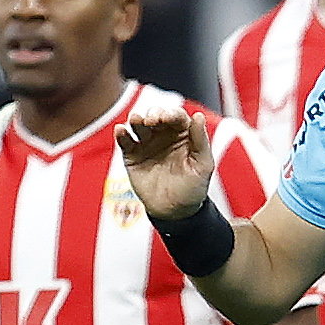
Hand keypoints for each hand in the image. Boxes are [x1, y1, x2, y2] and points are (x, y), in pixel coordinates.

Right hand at [115, 104, 217, 219]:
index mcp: (183, 134)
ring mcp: (147, 143)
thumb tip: (199, 116)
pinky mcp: (132, 155)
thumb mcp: (203, 165)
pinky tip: (121, 130)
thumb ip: (200, 140)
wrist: (175, 211)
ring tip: (136, 120)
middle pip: (156, 116)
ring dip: (137, 119)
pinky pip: (125, 141)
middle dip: (153, 114)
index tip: (166, 118)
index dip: (171, 114)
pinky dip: (122, 134)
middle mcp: (163, 135)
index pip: (176, 117)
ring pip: (139, 125)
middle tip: (152, 120)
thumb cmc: (193, 188)